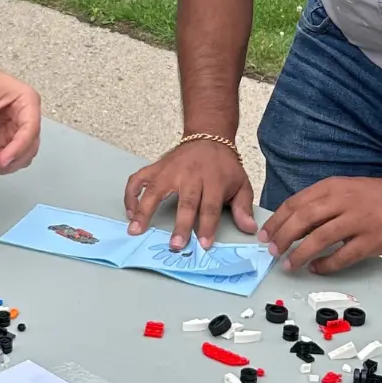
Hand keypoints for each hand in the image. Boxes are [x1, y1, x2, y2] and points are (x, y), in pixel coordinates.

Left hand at [0, 45, 41, 175]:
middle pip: (28, 146)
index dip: (18, 148)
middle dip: (10, 159)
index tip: (2, 160)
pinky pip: (4, 156)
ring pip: (18, 155)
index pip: (30, 129)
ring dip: (3, 165)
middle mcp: (24, 116)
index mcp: (26, 101)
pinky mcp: (1, 136)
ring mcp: (13, 128)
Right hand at [124, 138, 256, 248]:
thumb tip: (250, 228)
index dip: (208, 226)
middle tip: (175, 245)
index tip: (204, 244)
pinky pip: (138, 180)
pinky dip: (131, 195)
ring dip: (144, 210)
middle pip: (186, 202)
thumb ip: (243, 207)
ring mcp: (170, 171)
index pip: (211, 206)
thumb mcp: (241, 183)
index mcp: (214, 181)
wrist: (209, 137)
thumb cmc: (224, 166)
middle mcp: (191, 176)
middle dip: (181, 224)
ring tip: (135, 229)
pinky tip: (130, 212)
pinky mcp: (156, 168)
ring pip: (155, 190)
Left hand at [258, 175, 381, 273]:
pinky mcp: (371, 240)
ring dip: (300, 253)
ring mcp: (358, 220)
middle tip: (272, 251)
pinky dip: (326, 264)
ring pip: (321, 237)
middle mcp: (343, 201)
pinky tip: (316, 268)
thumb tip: (289, 229)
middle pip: (304, 218)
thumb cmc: (369, 197)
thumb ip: (318, 206)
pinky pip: (343, 255)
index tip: (265, 235)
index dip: (277, 220)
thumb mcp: (340, 191)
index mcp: (331, 188)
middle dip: (284, 236)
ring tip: (289, 264)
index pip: (296, 203)